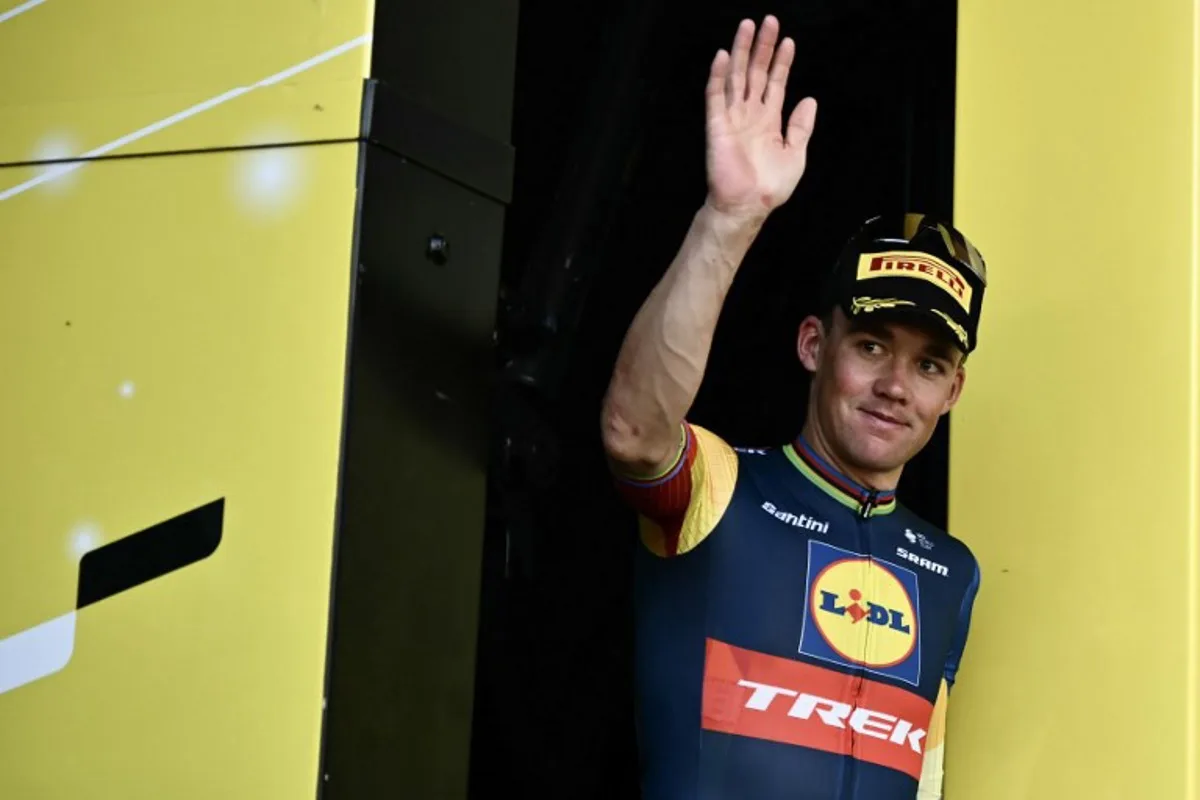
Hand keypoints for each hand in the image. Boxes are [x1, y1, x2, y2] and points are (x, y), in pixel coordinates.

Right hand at [704, 15, 817, 220]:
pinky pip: (715, 96)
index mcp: (769, 120)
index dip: (781, 62)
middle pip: (755, 72)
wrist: (747, 205)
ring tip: (747, 26)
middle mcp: (750, 114)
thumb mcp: (796, 154)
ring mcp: (732, 117)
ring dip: (741, 51)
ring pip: (736, 77)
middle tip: (768, 21)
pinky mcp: (717, 125)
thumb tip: (810, 99)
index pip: (775, 83)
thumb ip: (801, 127)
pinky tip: (722, 55)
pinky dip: (718, 76)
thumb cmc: (770, 186)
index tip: (788, 41)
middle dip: (762, 47)